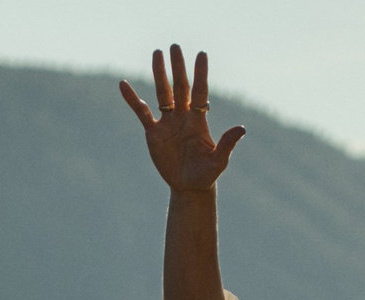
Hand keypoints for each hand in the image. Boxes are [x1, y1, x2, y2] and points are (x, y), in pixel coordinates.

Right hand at [118, 46, 243, 191]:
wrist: (189, 187)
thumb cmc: (207, 175)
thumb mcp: (219, 161)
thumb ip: (227, 144)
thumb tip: (241, 128)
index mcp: (199, 120)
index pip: (201, 91)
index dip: (201, 74)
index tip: (201, 54)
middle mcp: (184, 116)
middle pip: (180, 87)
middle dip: (178, 67)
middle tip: (174, 46)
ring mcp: (168, 122)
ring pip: (162, 94)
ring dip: (159, 74)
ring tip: (157, 53)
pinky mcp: (153, 132)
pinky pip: (141, 112)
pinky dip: (133, 99)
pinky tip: (123, 84)